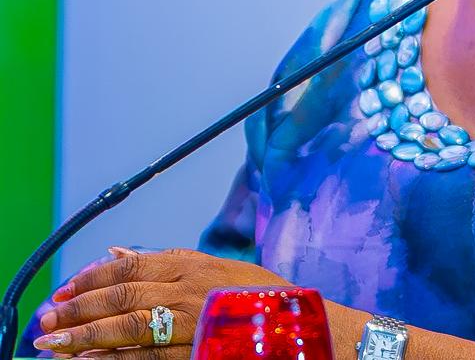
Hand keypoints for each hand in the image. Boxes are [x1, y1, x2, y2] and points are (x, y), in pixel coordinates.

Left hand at [37, 249, 293, 354]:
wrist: (295, 325)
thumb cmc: (257, 295)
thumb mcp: (215, 266)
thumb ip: (166, 260)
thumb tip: (117, 253)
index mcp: (193, 266)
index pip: (131, 266)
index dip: (92, 277)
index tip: (66, 288)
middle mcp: (188, 291)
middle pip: (122, 297)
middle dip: (79, 308)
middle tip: (49, 318)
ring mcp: (191, 323)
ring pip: (127, 327)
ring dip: (85, 335)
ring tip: (53, 344)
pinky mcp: (194, 352)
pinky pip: (146, 356)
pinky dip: (113, 359)